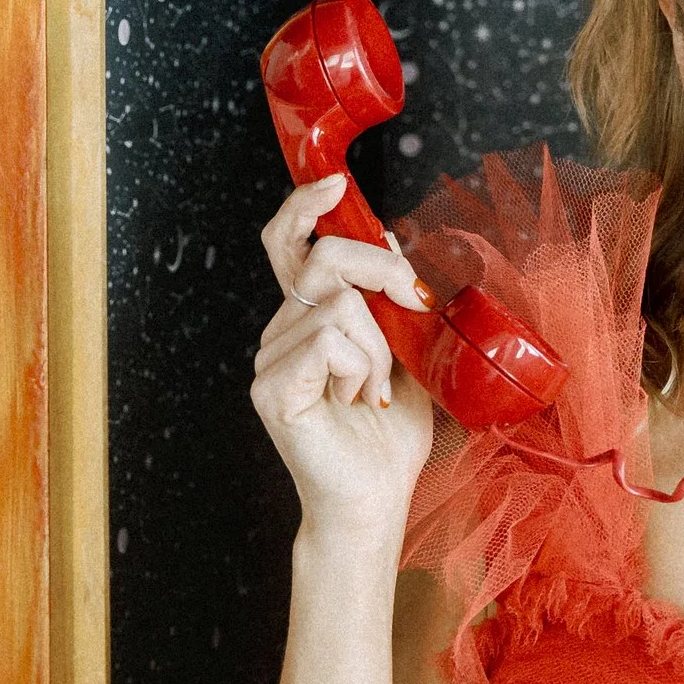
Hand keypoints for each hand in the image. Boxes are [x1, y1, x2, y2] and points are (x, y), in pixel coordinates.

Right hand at [250, 175, 436, 538]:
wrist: (376, 497)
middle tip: (412, 307)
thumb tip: (387, 235)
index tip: (336, 185)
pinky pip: (329, 342)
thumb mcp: (407, 350)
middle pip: (325, 258)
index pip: (290, 243)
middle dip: (382, 271)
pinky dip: (361, 366)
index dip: (306, 206)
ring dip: (381, 345)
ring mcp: (271, 359)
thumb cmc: (390, 432)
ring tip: (379, 387)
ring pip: (338, 304)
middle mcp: (282, 330)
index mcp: (309, 315)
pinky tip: (359, 399)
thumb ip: (391, 297)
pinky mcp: (272, 388)